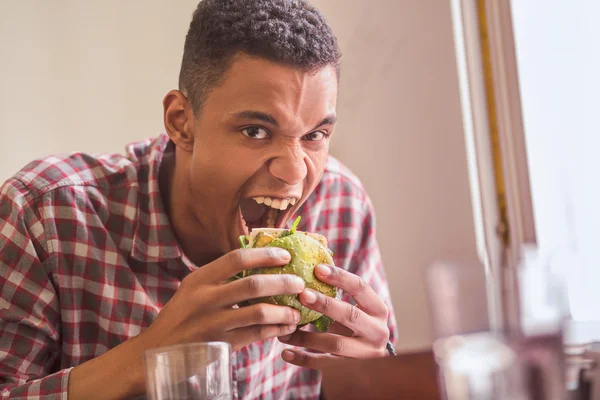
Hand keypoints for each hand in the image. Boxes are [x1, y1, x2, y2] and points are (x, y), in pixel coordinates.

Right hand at [140, 247, 304, 351]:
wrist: (155, 351)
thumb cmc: (180, 316)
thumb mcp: (192, 290)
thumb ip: (219, 278)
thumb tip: (258, 264)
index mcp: (199, 279)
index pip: (237, 258)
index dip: (265, 255)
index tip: (286, 255)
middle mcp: (205, 298)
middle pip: (253, 284)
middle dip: (282, 282)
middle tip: (300, 283)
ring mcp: (212, 323)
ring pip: (258, 312)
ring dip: (283, 311)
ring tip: (297, 310)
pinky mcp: (220, 345)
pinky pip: (255, 335)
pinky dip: (274, 330)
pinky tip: (284, 328)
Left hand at [278, 264, 389, 367]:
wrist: (371, 365)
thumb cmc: (355, 327)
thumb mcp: (356, 309)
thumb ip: (339, 292)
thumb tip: (311, 263)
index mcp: (378, 310)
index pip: (360, 288)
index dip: (340, 277)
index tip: (317, 268)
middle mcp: (377, 331)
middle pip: (350, 315)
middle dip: (325, 304)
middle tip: (302, 294)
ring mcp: (367, 354)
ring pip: (335, 343)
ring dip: (306, 336)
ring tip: (284, 330)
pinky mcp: (353, 371)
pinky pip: (325, 364)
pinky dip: (304, 358)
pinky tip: (286, 353)